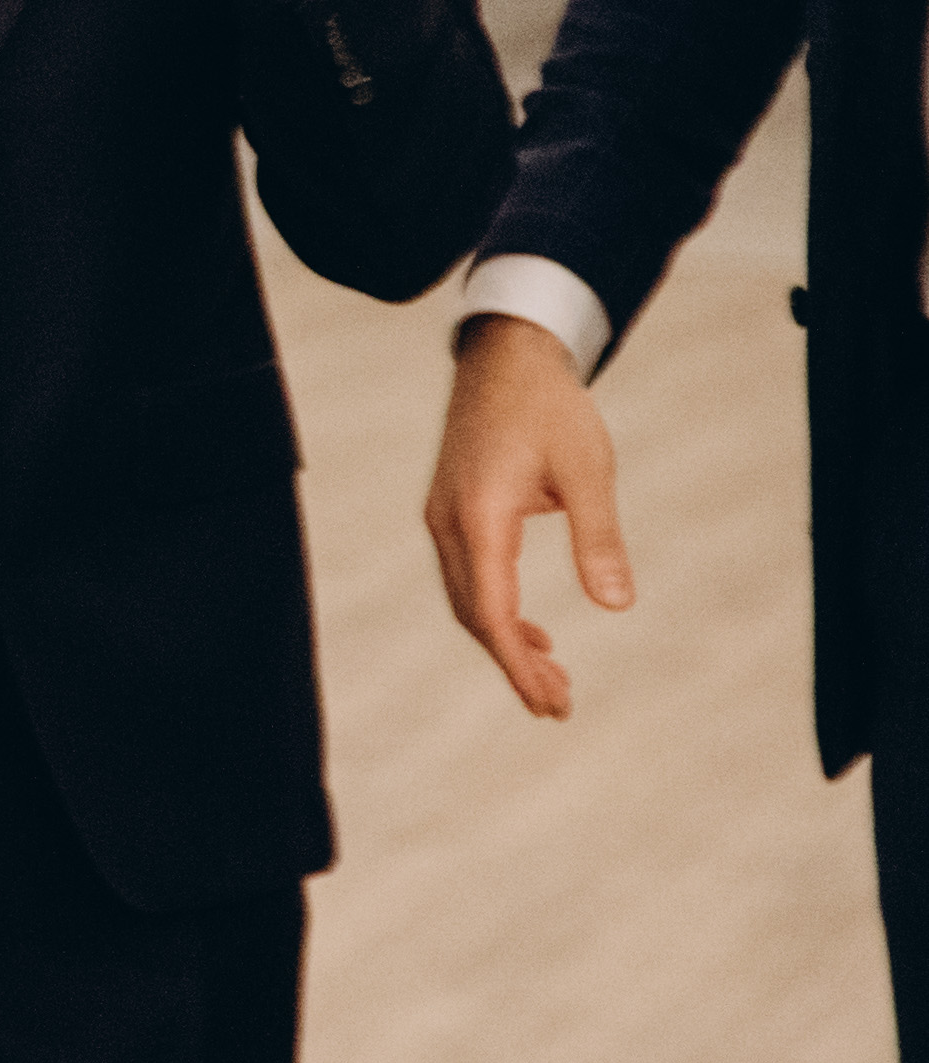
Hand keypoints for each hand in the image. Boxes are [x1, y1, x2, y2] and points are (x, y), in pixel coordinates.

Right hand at [429, 312, 635, 718]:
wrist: (506, 356)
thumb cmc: (549, 408)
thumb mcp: (588, 471)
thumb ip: (599, 539)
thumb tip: (616, 606)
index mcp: (479, 516)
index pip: (490, 611)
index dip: (518, 663)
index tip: (550, 702)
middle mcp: (449, 522)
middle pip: (472, 614)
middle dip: (514, 664)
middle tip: (559, 706)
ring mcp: (444, 516)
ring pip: (466, 599)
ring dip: (504, 641)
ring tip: (551, 678)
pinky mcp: (452, 509)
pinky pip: (466, 576)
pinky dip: (495, 611)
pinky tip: (532, 626)